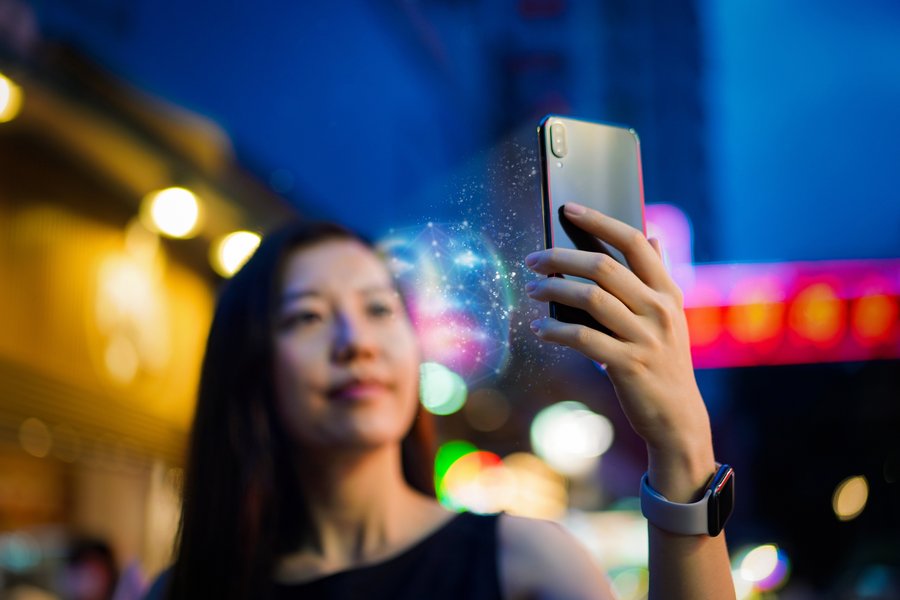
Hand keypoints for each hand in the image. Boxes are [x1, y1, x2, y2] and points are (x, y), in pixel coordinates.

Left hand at [524, 202, 714, 497]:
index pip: (634, 243)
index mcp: (667, 292)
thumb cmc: (664, 361)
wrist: (678, 417)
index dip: (599, 221)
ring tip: (532, 291)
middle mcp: (659, 309)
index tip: (568, 209)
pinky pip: (582, 338)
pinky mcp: (628, 364)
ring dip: (553, 290)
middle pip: (603, 266)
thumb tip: (651, 235)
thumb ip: (658, 277)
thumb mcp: (670, 316)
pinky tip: (540, 329)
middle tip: (533, 260)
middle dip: (561, 257)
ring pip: (590, 298)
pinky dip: (555, 330)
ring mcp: (645, 337)